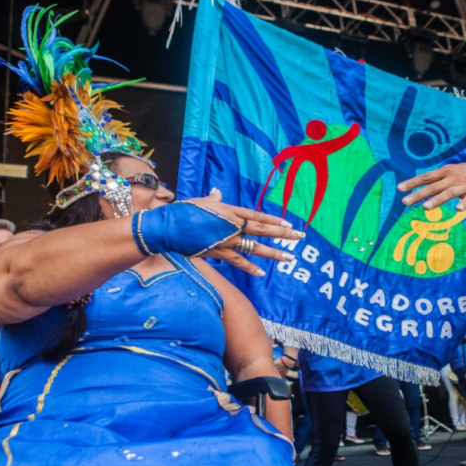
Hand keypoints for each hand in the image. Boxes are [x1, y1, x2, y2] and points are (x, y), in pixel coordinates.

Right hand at [187, 190, 304, 276]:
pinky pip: (237, 261)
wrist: (166, 227)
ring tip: (289, 257)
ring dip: (273, 253)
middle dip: (282, 233)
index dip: (273, 219)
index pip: (256, 215)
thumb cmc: (181, 213)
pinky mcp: (218, 252)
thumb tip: (217, 192)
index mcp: (229, 211)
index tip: (288, 223)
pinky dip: (249, 267)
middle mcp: (231, 225)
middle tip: (299, 237)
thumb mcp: (199, 202)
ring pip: (254, 247)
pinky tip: (261, 273)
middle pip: (261, 229)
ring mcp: (226, 239)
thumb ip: (212, 199)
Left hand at [398, 161, 465, 210]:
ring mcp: (463, 186)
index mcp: (445, 172)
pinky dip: (464, 204)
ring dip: (437, 200)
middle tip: (405, 201)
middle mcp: (452, 178)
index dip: (412, 183)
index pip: (426, 177)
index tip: (399, 189)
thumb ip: (436, 180)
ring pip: (448, 193)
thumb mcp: (450, 172)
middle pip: (433, 187)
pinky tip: (458, 209)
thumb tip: (420, 187)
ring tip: (425, 207)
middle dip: (418, 194)